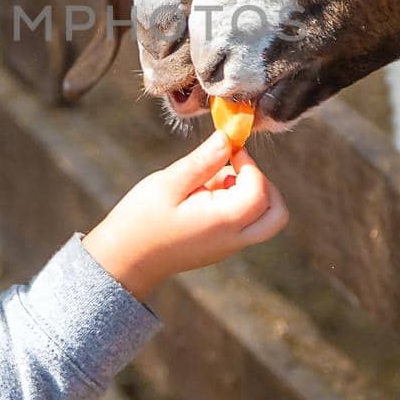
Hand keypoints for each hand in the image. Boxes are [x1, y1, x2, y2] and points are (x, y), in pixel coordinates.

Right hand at [82, 131, 287, 301]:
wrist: (123, 260)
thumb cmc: (140, 221)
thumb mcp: (168, 184)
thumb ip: (202, 161)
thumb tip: (228, 138)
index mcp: (223, 222)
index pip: (260, 190)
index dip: (249, 164)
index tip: (228, 149)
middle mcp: (233, 239)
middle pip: (276, 213)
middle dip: (264, 184)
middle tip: (235, 167)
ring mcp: (228, 247)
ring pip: (263, 219)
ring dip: (249, 194)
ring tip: (210, 182)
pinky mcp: (219, 247)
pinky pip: (245, 225)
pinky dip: (236, 206)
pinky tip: (202, 196)